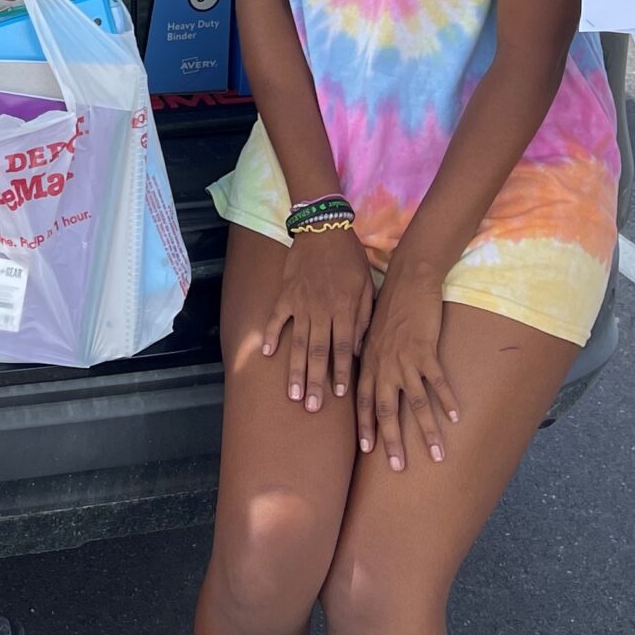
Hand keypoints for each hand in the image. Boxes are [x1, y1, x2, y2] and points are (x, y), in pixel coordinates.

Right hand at [259, 228, 373, 412]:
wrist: (324, 228)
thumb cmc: (350, 258)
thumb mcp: (366, 285)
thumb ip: (363, 317)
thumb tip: (358, 348)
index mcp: (344, 309)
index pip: (344, 348)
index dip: (341, 372)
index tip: (339, 395)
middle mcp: (322, 310)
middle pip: (319, 352)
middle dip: (316, 381)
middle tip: (312, 407)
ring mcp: (301, 303)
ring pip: (298, 342)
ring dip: (295, 369)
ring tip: (293, 393)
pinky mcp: (286, 294)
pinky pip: (277, 318)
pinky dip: (272, 335)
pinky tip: (268, 354)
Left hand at [357, 261, 458, 470]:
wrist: (408, 281)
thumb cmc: (390, 306)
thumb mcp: (371, 332)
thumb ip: (369, 356)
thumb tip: (368, 374)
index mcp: (369, 362)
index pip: (364, 402)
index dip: (365, 427)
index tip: (368, 451)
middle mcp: (384, 365)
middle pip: (386, 410)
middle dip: (392, 441)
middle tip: (399, 467)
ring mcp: (405, 360)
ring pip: (415, 403)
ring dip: (427, 431)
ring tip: (437, 454)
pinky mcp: (426, 351)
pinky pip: (437, 382)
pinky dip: (447, 401)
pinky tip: (455, 417)